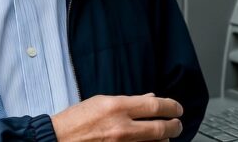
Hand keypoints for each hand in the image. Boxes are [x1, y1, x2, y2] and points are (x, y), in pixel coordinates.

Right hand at [51, 93, 182, 140]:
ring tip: (164, 134)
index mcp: (116, 106)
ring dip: (164, 138)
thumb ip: (127, 101)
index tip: (176, 108)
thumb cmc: (76, 119)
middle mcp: (122, 126)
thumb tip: (150, 99)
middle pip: (162, 128)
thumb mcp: (100, 102)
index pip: (155, 106)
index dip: (172, 107)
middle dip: (175, 125)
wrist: (59, 139)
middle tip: (177, 123)